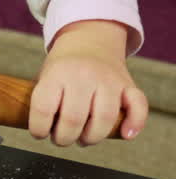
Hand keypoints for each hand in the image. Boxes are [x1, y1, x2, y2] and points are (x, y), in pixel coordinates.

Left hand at [29, 20, 147, 145]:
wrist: (90, 39)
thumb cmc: (63, 68)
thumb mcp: (45, 77)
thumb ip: (43, 103)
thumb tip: (41, 133)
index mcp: (57, 73)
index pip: (44, 109)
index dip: (39, 129)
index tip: (40, 133)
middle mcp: (84, 75)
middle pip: (74, 119)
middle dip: (64, 138)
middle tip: (61, 138)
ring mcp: (109, 80)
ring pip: (104, 118)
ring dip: (92, 138)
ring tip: (83, 138)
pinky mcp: (128, 85)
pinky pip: (138, 106)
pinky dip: (135, 123)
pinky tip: (125, 134)